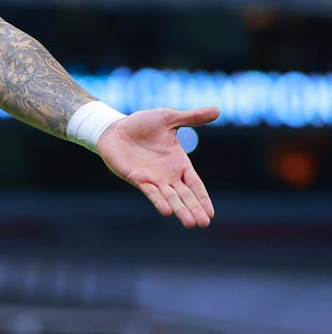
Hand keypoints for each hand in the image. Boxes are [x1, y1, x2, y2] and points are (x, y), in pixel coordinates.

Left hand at [95, 107, 218, 227]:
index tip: (211, 214)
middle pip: (185, 196)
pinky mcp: (137, 178)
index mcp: (179, 163)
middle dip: (194, 209)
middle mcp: (167, 175)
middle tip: (204, 224)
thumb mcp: (169, 118)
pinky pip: (150, 192)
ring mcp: (152, 178)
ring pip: (170, 198)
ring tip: (191, 223)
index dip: (203, 198)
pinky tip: (167, 211)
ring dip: (180, 210)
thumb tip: (218, 110)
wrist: (115, 127)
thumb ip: (192, 117)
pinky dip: (159, 201)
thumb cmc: (141, 124)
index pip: (195, 184)